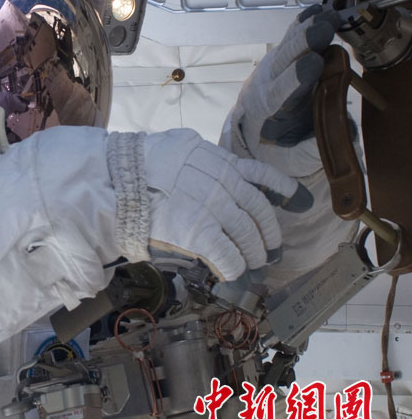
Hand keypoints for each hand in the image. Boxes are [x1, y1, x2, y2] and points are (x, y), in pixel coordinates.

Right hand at [144, 129, 310, 280]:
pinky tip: (233, 273)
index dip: (282, 190)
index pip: (261, 175)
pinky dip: (234, 267)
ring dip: (253, 254)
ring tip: (253, 264)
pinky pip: (228, 256)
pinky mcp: (201, 234)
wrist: (121, 180)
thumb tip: (201, 155)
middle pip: (259, 213)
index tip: (298, 200)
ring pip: (247, 238)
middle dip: (268, 233)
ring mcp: (215, 210)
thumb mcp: (179, 145)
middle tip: (270, 248)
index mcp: (221, 163)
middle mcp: (225, 185)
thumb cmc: (142, 161)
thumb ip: (198, 153)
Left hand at [225, 5, 341, 177]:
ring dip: (306, 30)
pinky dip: (302, 24)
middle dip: (302, 45)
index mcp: (272, 111)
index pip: (281, 93)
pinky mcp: (280, 57)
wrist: (256, 128)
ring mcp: (273, 69)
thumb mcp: (296, 156)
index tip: (311, 63)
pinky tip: (316, 12)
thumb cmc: (281, 145)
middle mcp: (268, 86)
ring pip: (287, 46)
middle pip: (284, 62)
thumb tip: (344, 131)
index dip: (295, 78)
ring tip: (326, 17)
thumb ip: (317, 145)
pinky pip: (290, 38)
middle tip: (322, 29)